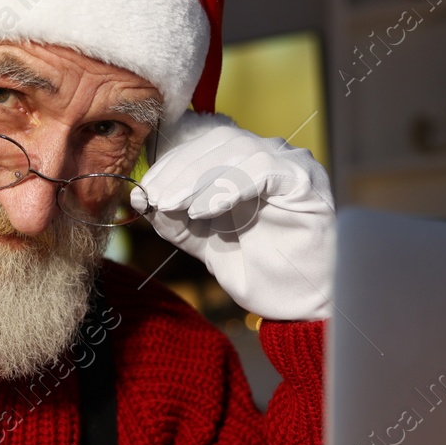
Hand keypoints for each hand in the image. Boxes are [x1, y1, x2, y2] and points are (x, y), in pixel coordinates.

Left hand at [130, 110, 334, 321]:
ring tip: (174, 205)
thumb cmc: (255, 270)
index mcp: (242, 164)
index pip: (202, 143)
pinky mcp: (304, 180)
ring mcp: (290, 163)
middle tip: (154, 197)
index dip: (170, 161)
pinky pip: (261, 169)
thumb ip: (172, 218)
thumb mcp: (200, 240)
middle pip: (217, 140)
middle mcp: (268, 156)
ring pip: (236, 149)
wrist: (296, 304)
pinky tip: (203, 211)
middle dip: (179, 168)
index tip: (144, 189)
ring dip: (197, 177)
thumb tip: (140, 196)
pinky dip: (227, 187)